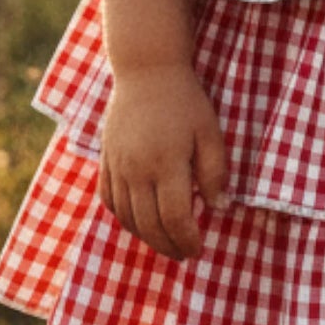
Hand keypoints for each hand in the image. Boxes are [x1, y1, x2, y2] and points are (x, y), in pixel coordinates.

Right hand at [98, 64, 229, 260]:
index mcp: (167, 163)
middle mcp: (137, 170)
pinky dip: (124, 218)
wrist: (146, 70)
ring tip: (165, 242)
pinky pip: (109, 201)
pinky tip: (139, 222)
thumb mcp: (210, 132)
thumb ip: (215, 171)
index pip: (175, 218)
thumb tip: (218, 208)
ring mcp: (117, 166)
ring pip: (127, 218)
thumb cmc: (185, 100)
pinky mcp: (106, 160)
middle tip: (184, 254)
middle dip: (168, 246)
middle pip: (150, 225)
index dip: (187, 240)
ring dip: (146, 238)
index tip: (199, 249)